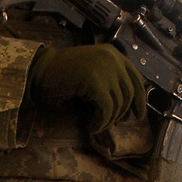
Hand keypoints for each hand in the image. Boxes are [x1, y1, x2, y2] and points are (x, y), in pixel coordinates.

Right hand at [26, 44, 146, 132]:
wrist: (41, 72)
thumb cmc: (64, 76)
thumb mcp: (93, 72)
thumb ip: (110, 80)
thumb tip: (129, 107)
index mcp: (113, 54)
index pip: (136, 78)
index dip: (140, 100)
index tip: (138, 115)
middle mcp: (112, 58)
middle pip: (129, 93)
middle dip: (122, 113)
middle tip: (112, 124)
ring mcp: (104, 68)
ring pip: (118, 104)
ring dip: (108, 120)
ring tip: (96, 125)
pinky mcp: (95, 81)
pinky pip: (106, 110)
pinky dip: (101, 123)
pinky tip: (91, 127)